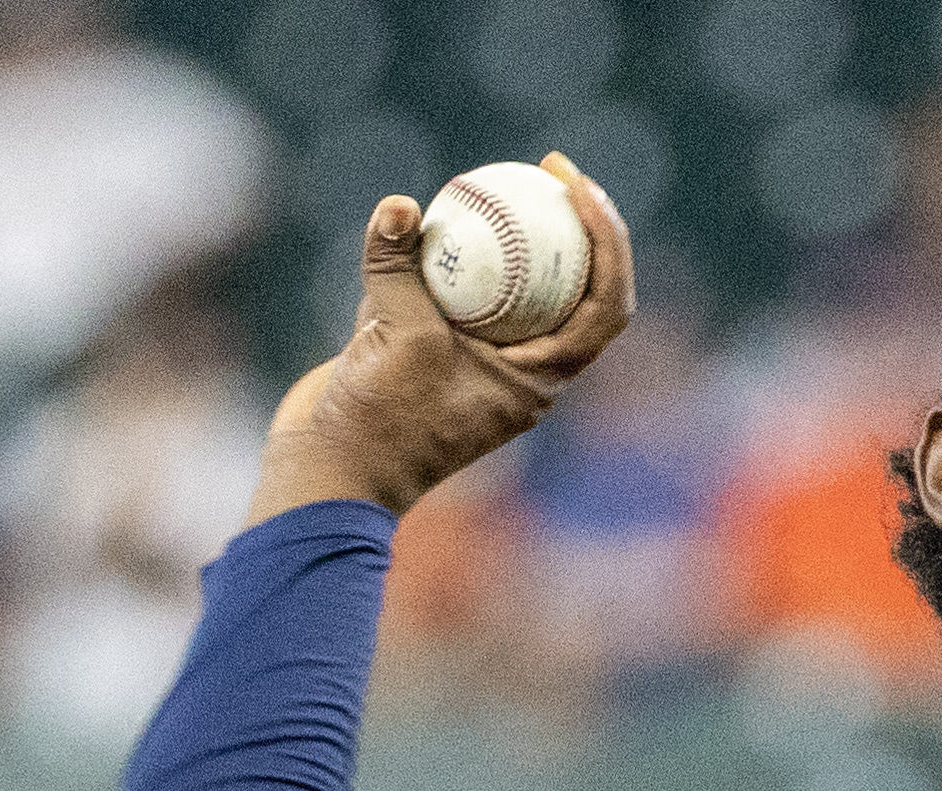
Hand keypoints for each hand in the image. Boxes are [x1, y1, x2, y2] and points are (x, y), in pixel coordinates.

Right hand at [250, 160, 639, 524]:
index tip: (579, 189)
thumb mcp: (394, 336)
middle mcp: (521, 371)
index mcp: (539, 380)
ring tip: (498, 177)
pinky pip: (459, 288)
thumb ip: (398, 266)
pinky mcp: (437, 349)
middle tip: (549, 169)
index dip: (609, 243)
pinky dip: (452, 250)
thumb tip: (398, 206)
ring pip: (515, 286)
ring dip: (514, 233)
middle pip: (573, 288)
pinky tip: (429, 210)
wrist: (332, 470)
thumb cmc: (379, 422)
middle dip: (573, 225)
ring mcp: (480, 360)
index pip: (604, 306)